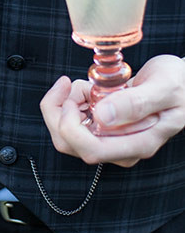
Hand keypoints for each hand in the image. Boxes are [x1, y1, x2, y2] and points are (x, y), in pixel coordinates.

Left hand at [40, 54, 184, 166]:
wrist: (183, 83)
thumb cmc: (179, 84)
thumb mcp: (163, 87)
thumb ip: (135, 103)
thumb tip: (103, 116)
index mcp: (138, 143)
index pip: (90, 150)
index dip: (71, 125)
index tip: (75, 95)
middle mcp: (121, 148)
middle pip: (70, 144)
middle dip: (60, 111)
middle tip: (74, 83)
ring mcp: (111, 140)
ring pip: (66, 134)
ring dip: (64, 105)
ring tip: (85, 85)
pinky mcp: (104, 129)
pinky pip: (73, 124)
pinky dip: (70, 103)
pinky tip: (86, 89)